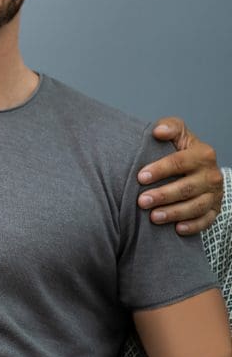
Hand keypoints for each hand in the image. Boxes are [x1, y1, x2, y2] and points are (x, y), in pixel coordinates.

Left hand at [137, 117, 223, 235]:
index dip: (160, 170)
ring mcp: (214, 194)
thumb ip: (169, 127)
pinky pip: (206, 221)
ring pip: (195, 207)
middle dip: (163, 195)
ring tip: (153, 217)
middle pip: (186, 188)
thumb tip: (158, 131)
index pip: (179, 162)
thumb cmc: (181, 149)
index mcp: (203, 154)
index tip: (140, 177)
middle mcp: (212, 175)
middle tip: (141, 201)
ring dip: (174, 213)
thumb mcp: (178, 133)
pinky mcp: (215, 209)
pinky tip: (177, 229)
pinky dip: (193, 226)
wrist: (199, 166)